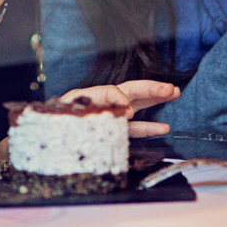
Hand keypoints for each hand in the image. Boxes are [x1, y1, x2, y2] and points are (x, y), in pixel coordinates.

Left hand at [58, 79, 179, 137]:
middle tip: (169, 89)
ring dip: (157, 99)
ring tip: (175, 93)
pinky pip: (136, 128)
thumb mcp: (65, 113)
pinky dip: (150, 128)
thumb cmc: (57, 121)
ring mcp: (114, 115)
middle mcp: (106, 102)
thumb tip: (105, 113)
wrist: (51, 138)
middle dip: (151, 89)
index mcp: (91, 96)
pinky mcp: (116, 130)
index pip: (112, 91)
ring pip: (139, 104)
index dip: (121, 99)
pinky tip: (165, 127)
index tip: (128, 112)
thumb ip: (82, 109)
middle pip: (132, 90)